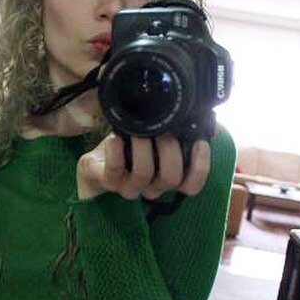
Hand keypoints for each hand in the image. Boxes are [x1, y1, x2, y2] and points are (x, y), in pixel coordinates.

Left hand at [76, 133, 210, 200]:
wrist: (98, 159)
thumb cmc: (132, 146)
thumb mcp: (157, 136)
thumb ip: (178, 130)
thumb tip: (198, 112)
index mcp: (167, 177)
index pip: (191, 186)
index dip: (200, 167)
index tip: (199, 143)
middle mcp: (151, 187)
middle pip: (171, 178)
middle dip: (170, 149)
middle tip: (164, 130)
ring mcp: (129, 186)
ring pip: (144, 174)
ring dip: (143, 147)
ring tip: (138, 131)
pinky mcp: (108, 181)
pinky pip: (114, 170)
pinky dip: (116, 151)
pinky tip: (116, 137)